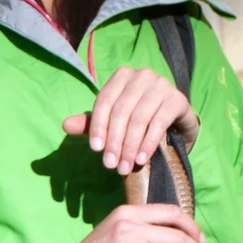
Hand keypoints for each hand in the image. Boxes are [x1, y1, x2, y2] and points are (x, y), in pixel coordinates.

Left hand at [61, 68, 199, 175]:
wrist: (176, 122)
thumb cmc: (139, 119)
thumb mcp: (113, 121)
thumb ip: (91, 123)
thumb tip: (65, 126)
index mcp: (122, 76)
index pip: (104, 101)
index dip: (98, 126)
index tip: (95, 150)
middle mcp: (142, 75)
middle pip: (121, 111)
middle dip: (114, 141)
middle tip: (110, 165)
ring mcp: (162, 85)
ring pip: (139, 119)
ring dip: (129, 146)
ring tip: (124, 167)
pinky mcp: (177, 99)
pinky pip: (159, 123)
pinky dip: (148, 144)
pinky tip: (140, 159)